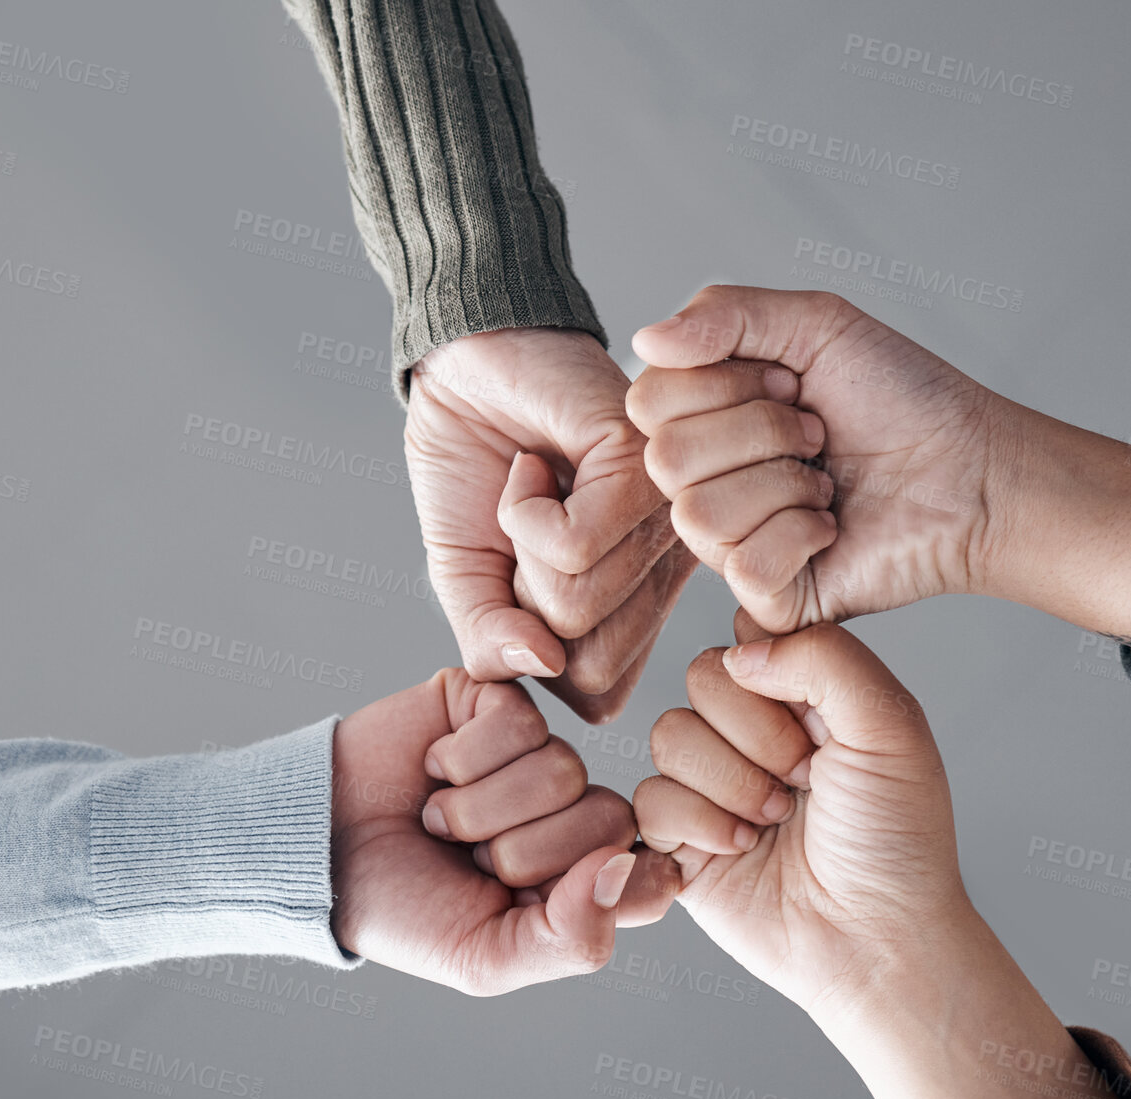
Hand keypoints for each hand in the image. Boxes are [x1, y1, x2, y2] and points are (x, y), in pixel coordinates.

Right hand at [329, 671, 678, 994]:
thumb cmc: (402, 910)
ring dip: (481, 808)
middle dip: (523, 853)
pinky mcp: (499, 705)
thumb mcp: (485, 959)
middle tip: (468, 861)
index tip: (547, 899)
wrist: (319, 848)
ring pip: (563, 769)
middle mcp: (571, 814)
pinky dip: (463, 760)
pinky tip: (435, 770)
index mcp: (583, 882)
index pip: (654, 876)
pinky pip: (519, 722)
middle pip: (609, 818)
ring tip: (441, 819)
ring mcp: (538, 756)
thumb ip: (571, 937)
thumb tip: (624, 866)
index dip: (613, 887)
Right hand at [406, 328, 695, 721]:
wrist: (466, 370)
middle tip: (522, 533)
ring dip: (518, 547)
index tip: (515, 581)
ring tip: (533, 488)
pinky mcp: (643, 470)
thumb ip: (489, 640)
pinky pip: (573, 544)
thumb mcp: (466, 578)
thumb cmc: (473, 473)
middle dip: (519, 604)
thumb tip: (537, 668)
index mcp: (636, 606)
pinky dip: (521, 509)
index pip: (599, 696)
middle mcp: (664, 572)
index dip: (530, 652)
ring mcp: (662, 521)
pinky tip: (535, 466)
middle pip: (587, 662)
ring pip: (578, 603)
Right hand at [628, 287, 1130, 647]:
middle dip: (760, 431)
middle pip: (666, 459)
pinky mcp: (766, 598)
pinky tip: (833, 527)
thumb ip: (723, 313)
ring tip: (827, 480)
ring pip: (698, 515)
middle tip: (816, 433)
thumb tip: (643, 340)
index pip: (649, 402)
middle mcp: (704, 484)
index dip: (723, 384)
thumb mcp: (815, 325)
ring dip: (784, 484)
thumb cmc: (904, 398)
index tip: (789, 382)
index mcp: (703, 420)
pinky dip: (803, 533)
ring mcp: (729, 545)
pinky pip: (744, 565)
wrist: (975, 470)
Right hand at [635, 616, 1130, 1098]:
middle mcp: (752, 732)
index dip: (776, 675)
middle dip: (758, 736)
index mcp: (804, 694)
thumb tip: (738, 650)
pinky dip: (701, 824)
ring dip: (732, 784)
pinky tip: (744, 850)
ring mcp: (712, 783)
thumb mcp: (890, 725)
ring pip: (669, 734)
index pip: (751, 637)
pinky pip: (649, 798)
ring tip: (776, 821)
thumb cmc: (897, 840)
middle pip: (703, 677)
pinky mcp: (678, 839)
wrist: (876, 939)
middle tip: (804, 782)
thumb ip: (824, 656)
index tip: (821, 724)